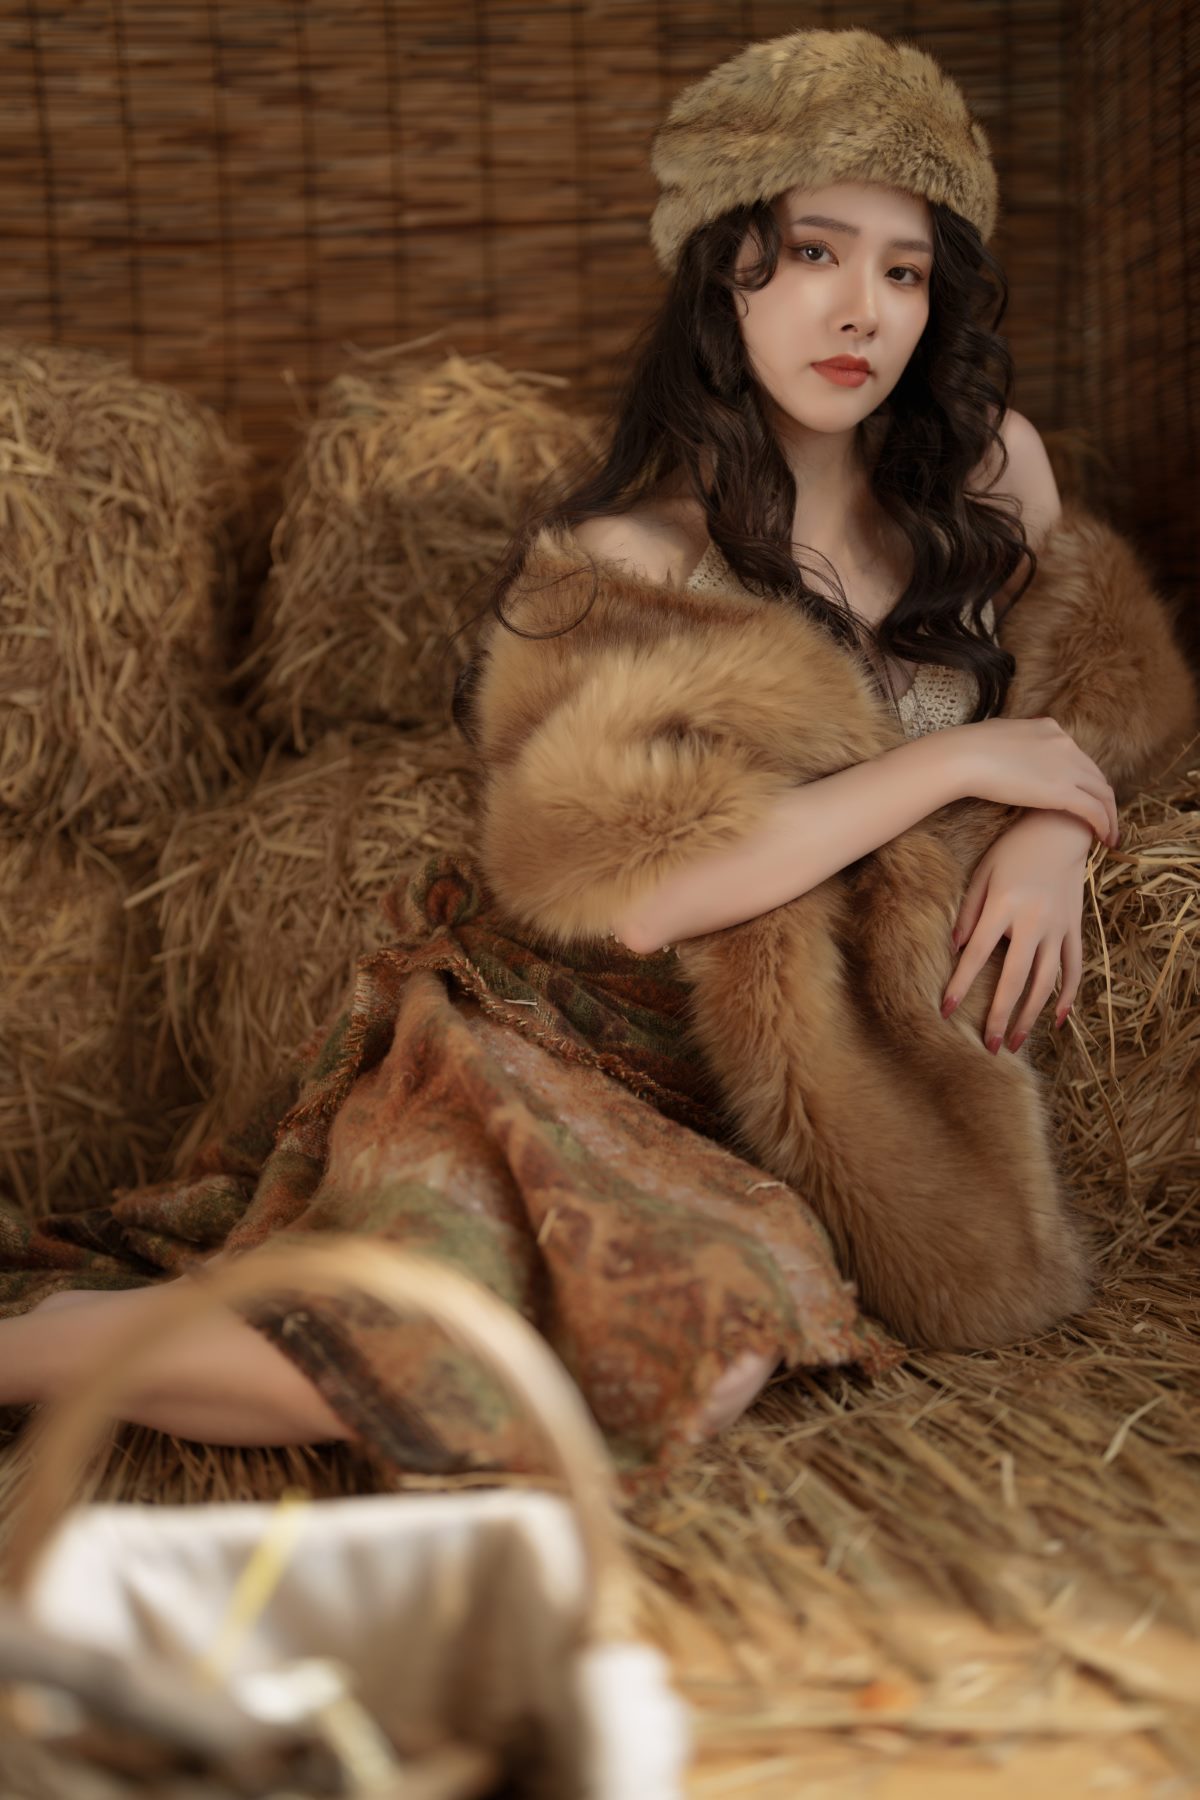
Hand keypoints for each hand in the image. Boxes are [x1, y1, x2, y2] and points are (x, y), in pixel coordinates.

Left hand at [940, 809, 1097, 1052]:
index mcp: (1004, 906)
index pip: (977, 955)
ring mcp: (1058, 928)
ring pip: (1046, 982)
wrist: (1061, 828)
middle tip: (988, 1046)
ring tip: (1014, 1041)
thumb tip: (957, 948)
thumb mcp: (983, 872)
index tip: (946, 1012)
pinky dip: (1068, 995)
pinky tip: (1057, 1019)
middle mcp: (1033, 922)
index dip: (960, 985)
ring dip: (1030, 1015)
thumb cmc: (1014, 849)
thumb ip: (968, 911)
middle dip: (999, 1015)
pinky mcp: (1075, 928)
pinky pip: (1073, 968)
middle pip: (1014, 979)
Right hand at [955, 717, 1118, 846]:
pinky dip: (1104, 824)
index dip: (1084, 780)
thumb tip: (1008, 752)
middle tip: (1104, 820)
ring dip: (1109, 815)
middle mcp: (1065, 744)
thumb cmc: (969, 748)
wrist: (965, 756)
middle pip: (1096, 776)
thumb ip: (1015, 744)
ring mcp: (1067, 766)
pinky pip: (1093, 809)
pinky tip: (1105, 838)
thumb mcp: (1000, 735)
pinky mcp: (1063, 790)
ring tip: (1109, 835)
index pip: (1077, 757)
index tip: (1082, 798)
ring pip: (1102, 794)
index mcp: (1050, 729)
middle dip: (1103, 799)